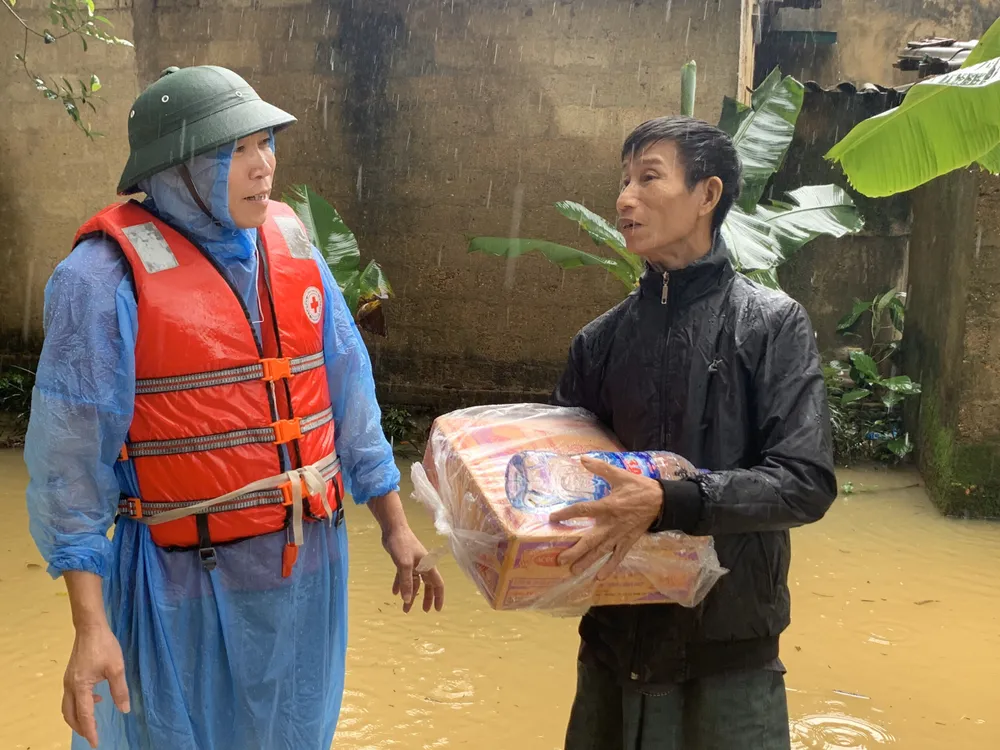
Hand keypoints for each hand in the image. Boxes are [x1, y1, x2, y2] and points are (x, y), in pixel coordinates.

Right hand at [62, 624, 129, 748]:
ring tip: (93, 722)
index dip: (90, 730)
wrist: (90, 628)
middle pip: (69, 714)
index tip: (95, 742)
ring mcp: (67, 681)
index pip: (84, 715)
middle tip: (93, 735)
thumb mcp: (116, 668)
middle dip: (80, 727)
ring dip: (78, 717)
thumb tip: (124, 710)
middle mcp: (69, 686)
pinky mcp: (70, 675)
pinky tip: (96, 698)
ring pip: (67, 707)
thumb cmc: (104, 646)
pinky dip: (80, 705)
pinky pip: (71, 697)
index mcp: (80, 686)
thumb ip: (120, 690)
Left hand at [382, 525, 445, 612]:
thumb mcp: (404, 565)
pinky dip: (400, 585)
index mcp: (427, 566)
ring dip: (410, 594)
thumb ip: (406, 582)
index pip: (437, 584)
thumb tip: (407, 600)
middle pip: (427, 585)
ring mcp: (413, 564)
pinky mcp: (403, 561)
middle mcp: (422, 566)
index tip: (437, 610)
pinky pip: (404, 577)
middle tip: (424, 611)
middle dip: (426, 598)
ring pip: (414, 583)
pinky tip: (395, 593)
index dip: (438, 597)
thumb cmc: (402, 544)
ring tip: (405, 608)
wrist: (393, 529)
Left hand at [549, 455, 663, 579]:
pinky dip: (609, 567)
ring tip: (573, 571)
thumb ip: (601, 468)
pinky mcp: (628, 542)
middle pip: (590, 539)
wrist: (662, 501)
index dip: (567, 514)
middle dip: (575, 550)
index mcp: (608, 506)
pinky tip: (599, 578)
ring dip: (587, 561)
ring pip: (601, 551)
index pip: (583, 511)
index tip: (552, 518)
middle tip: (559, 559)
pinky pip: (618, 557)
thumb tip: (582, 458)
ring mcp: (620, 535)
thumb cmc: (639, 487)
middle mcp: (612, 524)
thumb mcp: (620, 475)